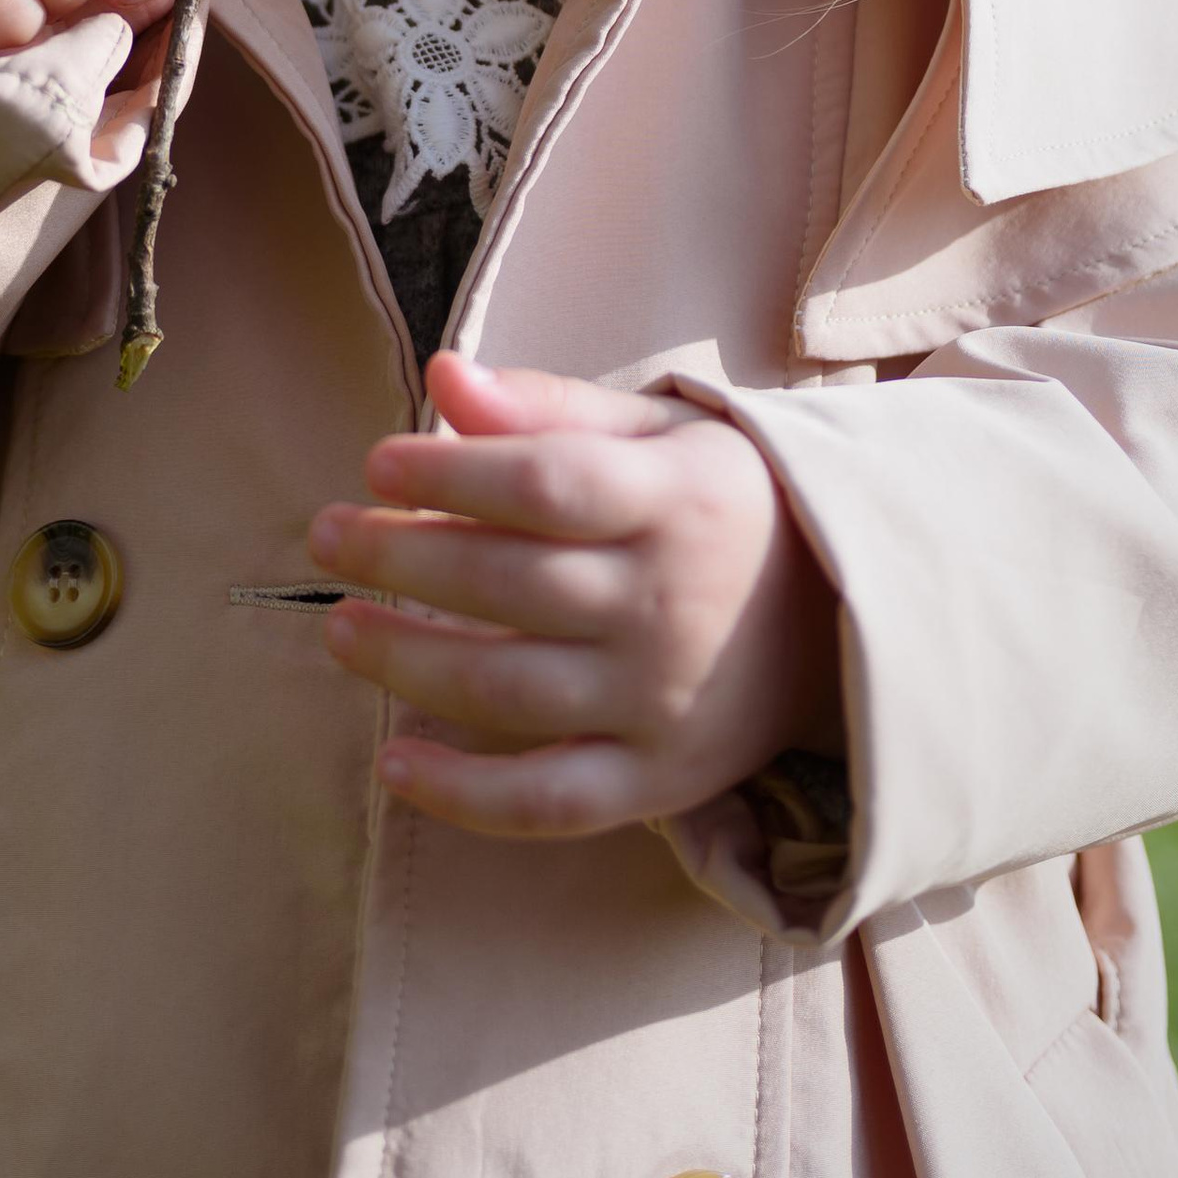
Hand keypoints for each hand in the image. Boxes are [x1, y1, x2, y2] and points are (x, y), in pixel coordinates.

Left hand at [308, 352, 843, 838]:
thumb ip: (549, 407)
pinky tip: (393, 764)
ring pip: (512, 691)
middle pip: (511, 584)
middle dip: (400, 555)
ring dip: (408, 661)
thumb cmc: (723, 505)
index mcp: (678, 502)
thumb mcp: (661, 434)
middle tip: (327, 534)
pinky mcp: (659, 782)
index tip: (377, 462)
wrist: (850, 621)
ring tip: (339, 626)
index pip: (547, 484)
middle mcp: (670, 605)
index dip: (451, 472)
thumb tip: (444, 375)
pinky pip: (551, 803)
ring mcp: (663, 703)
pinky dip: (466, 798)